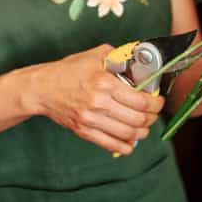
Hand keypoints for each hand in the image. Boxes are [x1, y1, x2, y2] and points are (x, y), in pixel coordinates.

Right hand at [34, 44, 164, 155]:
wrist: (42, 88)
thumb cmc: (68, 70)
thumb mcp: (95, 55)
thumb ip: (119, 57)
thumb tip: (139, 61)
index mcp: (104, 83)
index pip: (140, 100)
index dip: (155, 103)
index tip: (158, 101)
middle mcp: (99, 103)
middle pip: (138, 119)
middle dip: (152, 118)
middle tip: (153, 113)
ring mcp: (91, 119)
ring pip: (128, 134)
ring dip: (142, 132)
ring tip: (144, 127)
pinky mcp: (84, 131)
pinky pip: (111, 145)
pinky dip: (125, 146)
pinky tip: (130, 142)